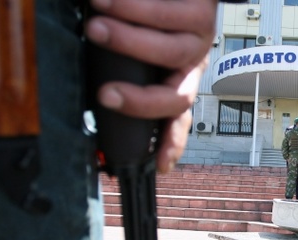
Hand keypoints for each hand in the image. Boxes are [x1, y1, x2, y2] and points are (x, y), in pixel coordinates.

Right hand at [85, 0, 218, 172]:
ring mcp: (201, 38)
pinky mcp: (203, 10)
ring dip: (128, 41)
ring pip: (170, 53)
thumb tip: (94, 94)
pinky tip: (107, 0)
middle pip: (178, 98)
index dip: (172, 144)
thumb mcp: (138, 50)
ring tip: (95, 25)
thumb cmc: (150, 13)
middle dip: (140, 101)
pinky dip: (133, 8)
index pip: (178, 119)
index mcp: (178, 77)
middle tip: (105, 93)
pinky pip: (169, 14)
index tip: (161, 166)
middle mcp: (193, 63)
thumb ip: (123, 69)